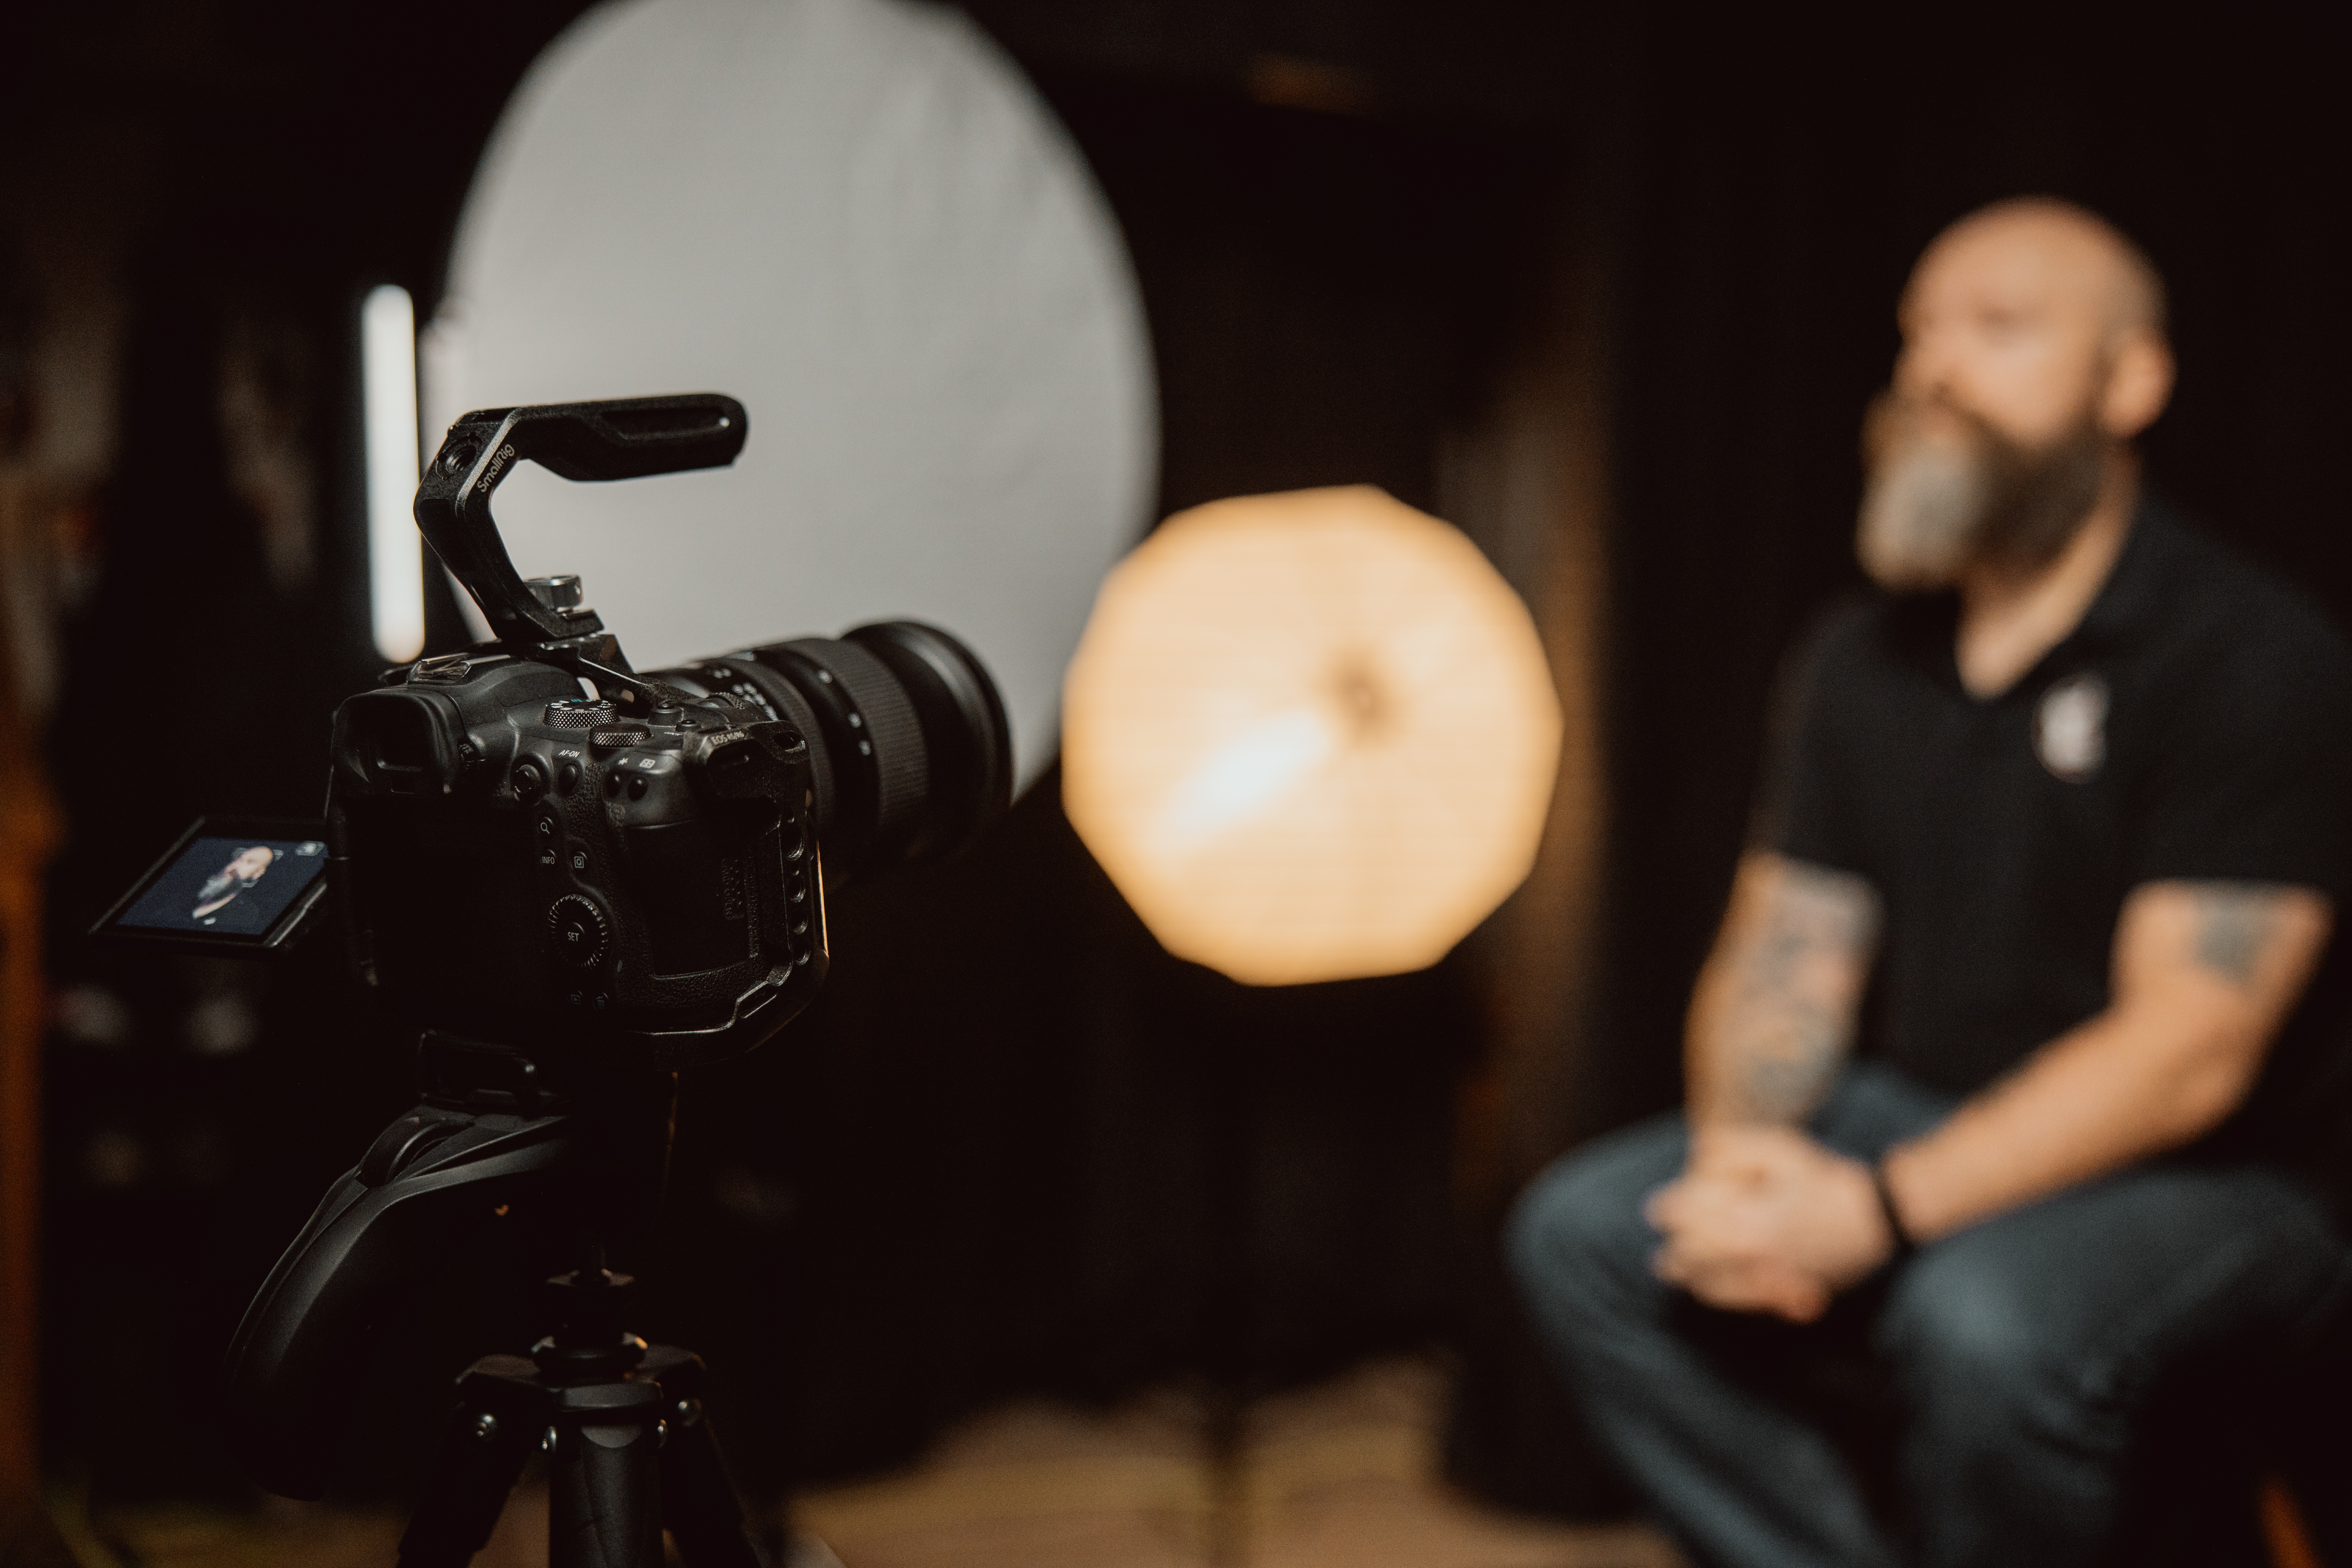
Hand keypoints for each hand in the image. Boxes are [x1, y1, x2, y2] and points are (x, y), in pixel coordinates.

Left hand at [1644, 1125, 1892, 1321]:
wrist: (1873, 1219)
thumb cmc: (1824, 1180)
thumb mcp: (1779, 1149)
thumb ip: (1732, 1148)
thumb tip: (1696, 1151)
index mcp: (1743, 1217)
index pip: (1684, 1216)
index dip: (1668, 1208)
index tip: (1659, 1207)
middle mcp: (1748, 1254)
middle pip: (1687, 1257)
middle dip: (1674, 1246)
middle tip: (1663, 1239)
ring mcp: (1765, 1278)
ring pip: (1706, 1285)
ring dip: (1688, 1273)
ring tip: (1672, 1265)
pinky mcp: (1780, 1293)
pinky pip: (1734, 1299)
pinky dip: (1714, 1291)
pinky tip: (1707, 1282)